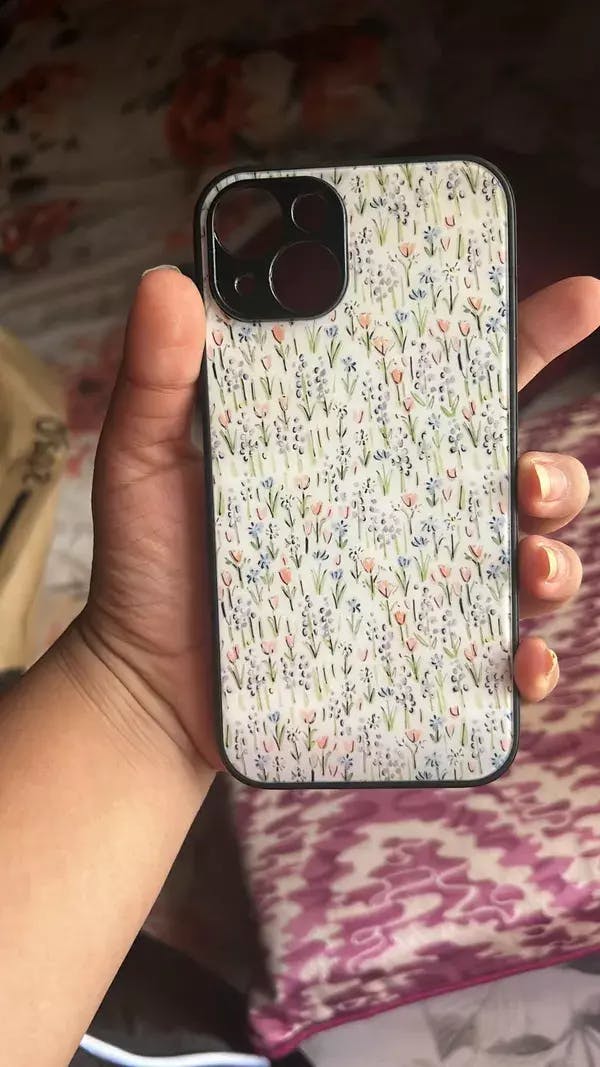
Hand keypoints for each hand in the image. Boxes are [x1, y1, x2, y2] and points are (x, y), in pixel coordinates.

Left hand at [73, 268, 598, 770]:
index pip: (454, 379)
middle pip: (516, 472)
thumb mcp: (147, 460)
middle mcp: (403, 513)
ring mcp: (416, 588)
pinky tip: (520, 661)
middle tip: (527, 476)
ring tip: (528, 564)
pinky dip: (530, 660)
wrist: (144, 682)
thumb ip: (158, 377)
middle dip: (556, 468)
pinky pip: (496, 658)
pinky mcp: (414, 660)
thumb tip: (169, 279)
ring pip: (528, 559)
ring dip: (556, 558)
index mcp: (358, 448)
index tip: (581, 300)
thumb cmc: (150, 566)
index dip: (526, 332)